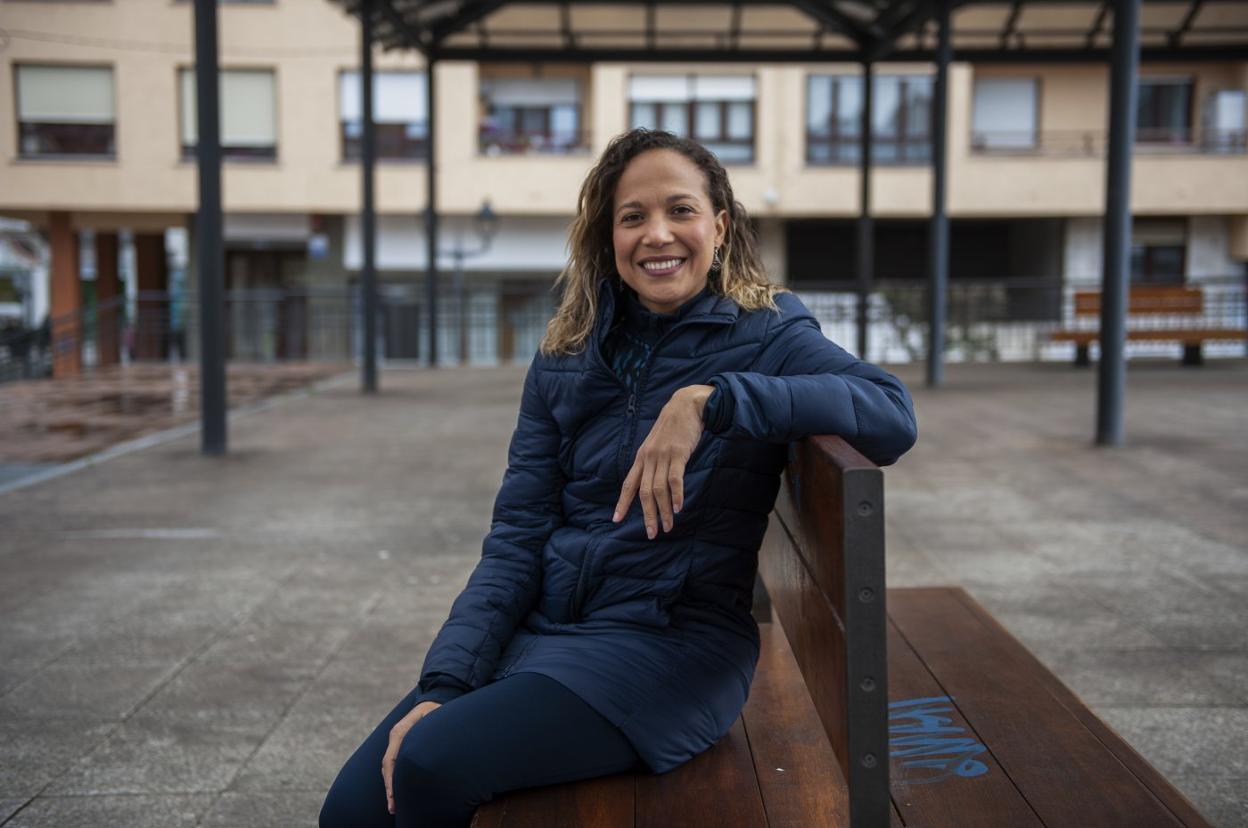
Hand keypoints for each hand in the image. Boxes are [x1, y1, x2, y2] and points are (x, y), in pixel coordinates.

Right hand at [381, 700, 440, 814]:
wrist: (435, 698)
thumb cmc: (437, 708)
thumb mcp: (435, 717)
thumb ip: (429, 731)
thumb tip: (428, 750)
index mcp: (400, 732)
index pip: (390, 760)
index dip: (390, 780)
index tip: (393, 796)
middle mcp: (396, 736)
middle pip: (387, 766)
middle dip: (389, 787)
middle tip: (393, 807)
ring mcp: (397, 740)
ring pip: (389, 766)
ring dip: (391, 784)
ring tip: (394, 805)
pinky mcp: (401, 743)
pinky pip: (395, 762)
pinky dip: (395, 777)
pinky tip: (398, 790)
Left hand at [614, 385, 714, 538]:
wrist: (686, 405)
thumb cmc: (673, 427)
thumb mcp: (657, 444)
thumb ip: (654, 462)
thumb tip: (654, 483)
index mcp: (641, 457)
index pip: (628, 484)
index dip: (622, 502)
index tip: (616, 519)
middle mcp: (649, 458)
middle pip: (644, 492)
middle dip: (647, 515)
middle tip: (651, 533)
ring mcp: (663, 456)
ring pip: (659, 489)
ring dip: (663, 510)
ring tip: (668, 526)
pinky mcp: (678, 454)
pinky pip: (675, 478)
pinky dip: (676, 495)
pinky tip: (679, 508)